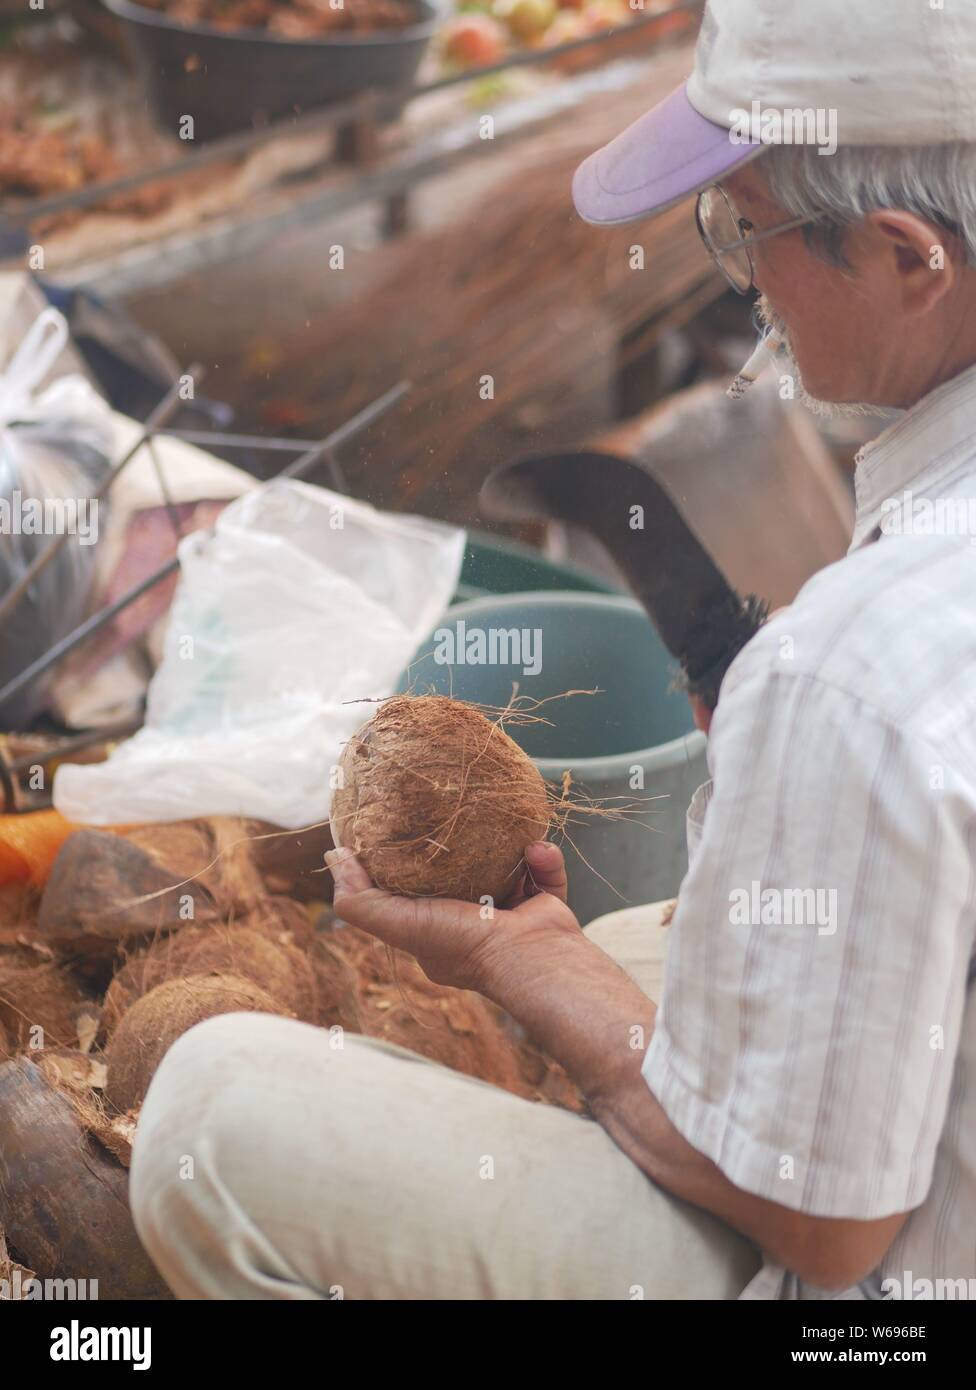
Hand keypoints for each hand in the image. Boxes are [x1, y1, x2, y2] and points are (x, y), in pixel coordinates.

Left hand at [324, 840, 581, 993]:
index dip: (412, 866)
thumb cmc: (464, 943)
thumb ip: (361, 898)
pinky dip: (543, 860)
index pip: (419, 894)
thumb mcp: (398, 923)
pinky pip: (544, 872)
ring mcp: (512, 915)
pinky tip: (535, 846)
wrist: (533, 958)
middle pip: (466, 876)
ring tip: (505, 825)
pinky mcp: (545, 905)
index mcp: (439, 933)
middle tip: (461, 816)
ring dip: (509, 848)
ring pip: (509, 868)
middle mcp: (475, 925)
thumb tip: (333, 856)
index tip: (408, 832)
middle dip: (466, 850)